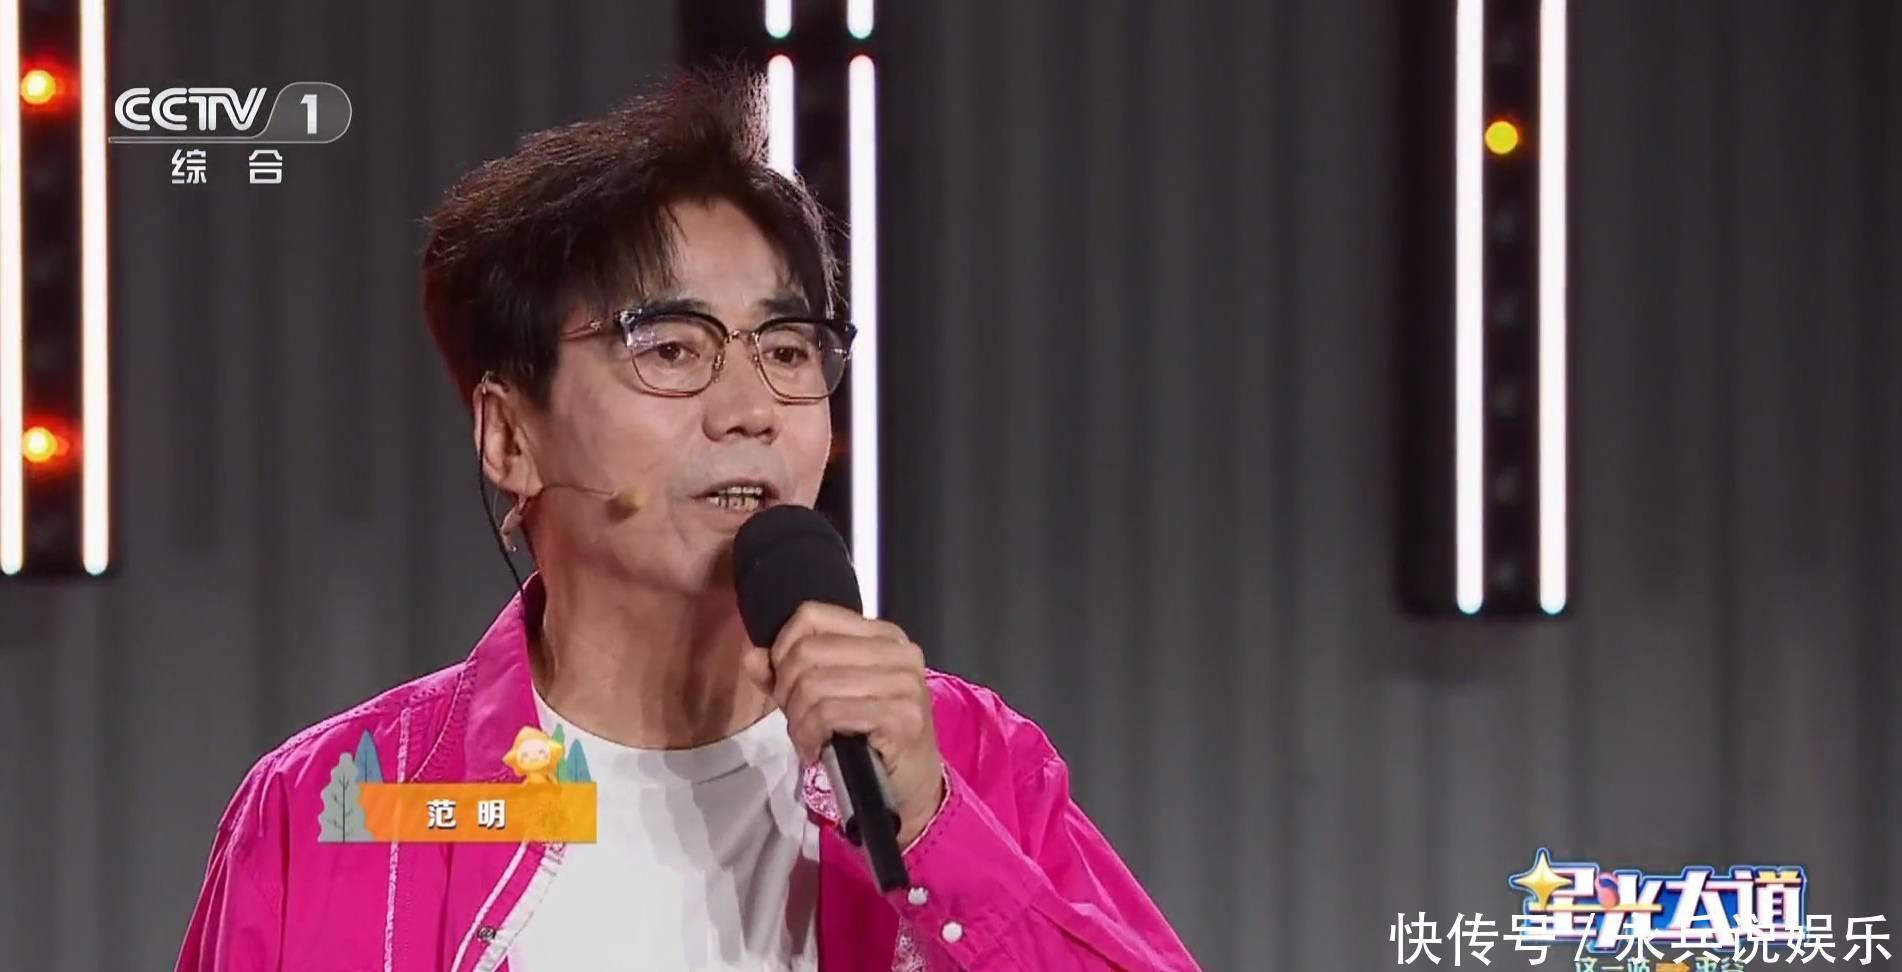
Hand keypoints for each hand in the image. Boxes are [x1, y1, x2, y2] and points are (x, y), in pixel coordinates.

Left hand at [742, 602, 946, 847]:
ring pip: (815, 684)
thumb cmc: (867, 738)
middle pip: (808, 651)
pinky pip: (830, 713)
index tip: (785, 684)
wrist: (909, 786)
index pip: (812, 615)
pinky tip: (816, 750)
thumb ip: (786, 674)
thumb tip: (753, 657)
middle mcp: (899, 652)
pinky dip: (810, 735)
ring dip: (798, 719)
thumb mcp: (823, 698)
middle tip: (795, 720)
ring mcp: (905, 683)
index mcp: (882, 635)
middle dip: (787, 690)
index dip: (783, 649)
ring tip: (806, 738)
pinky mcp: (903, 717)